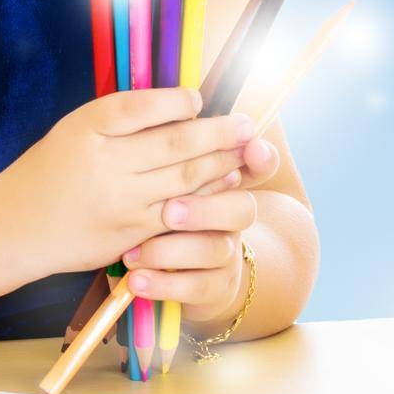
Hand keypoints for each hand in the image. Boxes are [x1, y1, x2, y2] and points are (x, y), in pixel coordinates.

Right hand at [0, 86, 256, 273]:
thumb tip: (179, 103)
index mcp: (87, 129)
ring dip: (221, 162)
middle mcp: (105, 165)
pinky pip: (178, 212)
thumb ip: (121, 114)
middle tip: (247, 122)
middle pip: (173, 143)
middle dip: (217, 131)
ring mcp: (119, 203)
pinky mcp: (129, 233)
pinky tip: (224, 183)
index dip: (176, 101)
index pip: (140, 107)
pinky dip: (205, 195)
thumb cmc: (48, 168)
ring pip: (183, 179)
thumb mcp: (75, 127)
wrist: (15, 226)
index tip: (199, 97)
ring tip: (245, 148)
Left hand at [122, 133, 277, 324]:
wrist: (187, 267)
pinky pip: (196, 289)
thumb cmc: (165, 205)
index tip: (250, 148)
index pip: (258, 164)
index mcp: (228, 181)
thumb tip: (177, 104)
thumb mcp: (166, 172)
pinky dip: (163, 285)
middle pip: (241, 209)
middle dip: (204, 208)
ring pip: (214, 250)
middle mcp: (234, 216)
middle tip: (167, 210)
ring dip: (172, 251)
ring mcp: (227, 253)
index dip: (260, 157)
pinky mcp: (214, 288)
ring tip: (133, 253)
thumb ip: (175, 143)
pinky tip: (135, 280)